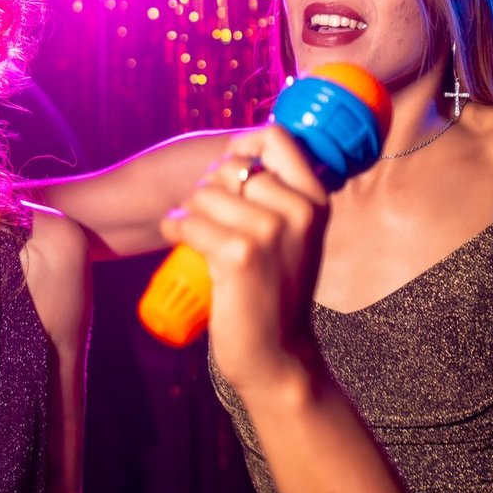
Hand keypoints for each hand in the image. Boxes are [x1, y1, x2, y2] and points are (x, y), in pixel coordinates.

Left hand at [159, 124, 329, 400]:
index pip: (276, 137)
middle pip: (230, 166)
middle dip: (208, 188)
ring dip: (190, 212)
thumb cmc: (276, 293)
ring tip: (199, 237)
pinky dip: (176, 230)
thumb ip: (279, 195)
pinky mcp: (240, 256)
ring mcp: (271, 232)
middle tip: (210, 220)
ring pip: (204, 193)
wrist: (277, 355)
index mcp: (315, 200)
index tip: (229, 177)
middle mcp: (299, 211)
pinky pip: (189, 222)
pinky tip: (183, 243)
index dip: (242, 147)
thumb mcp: (295, 236)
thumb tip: (238, 152)